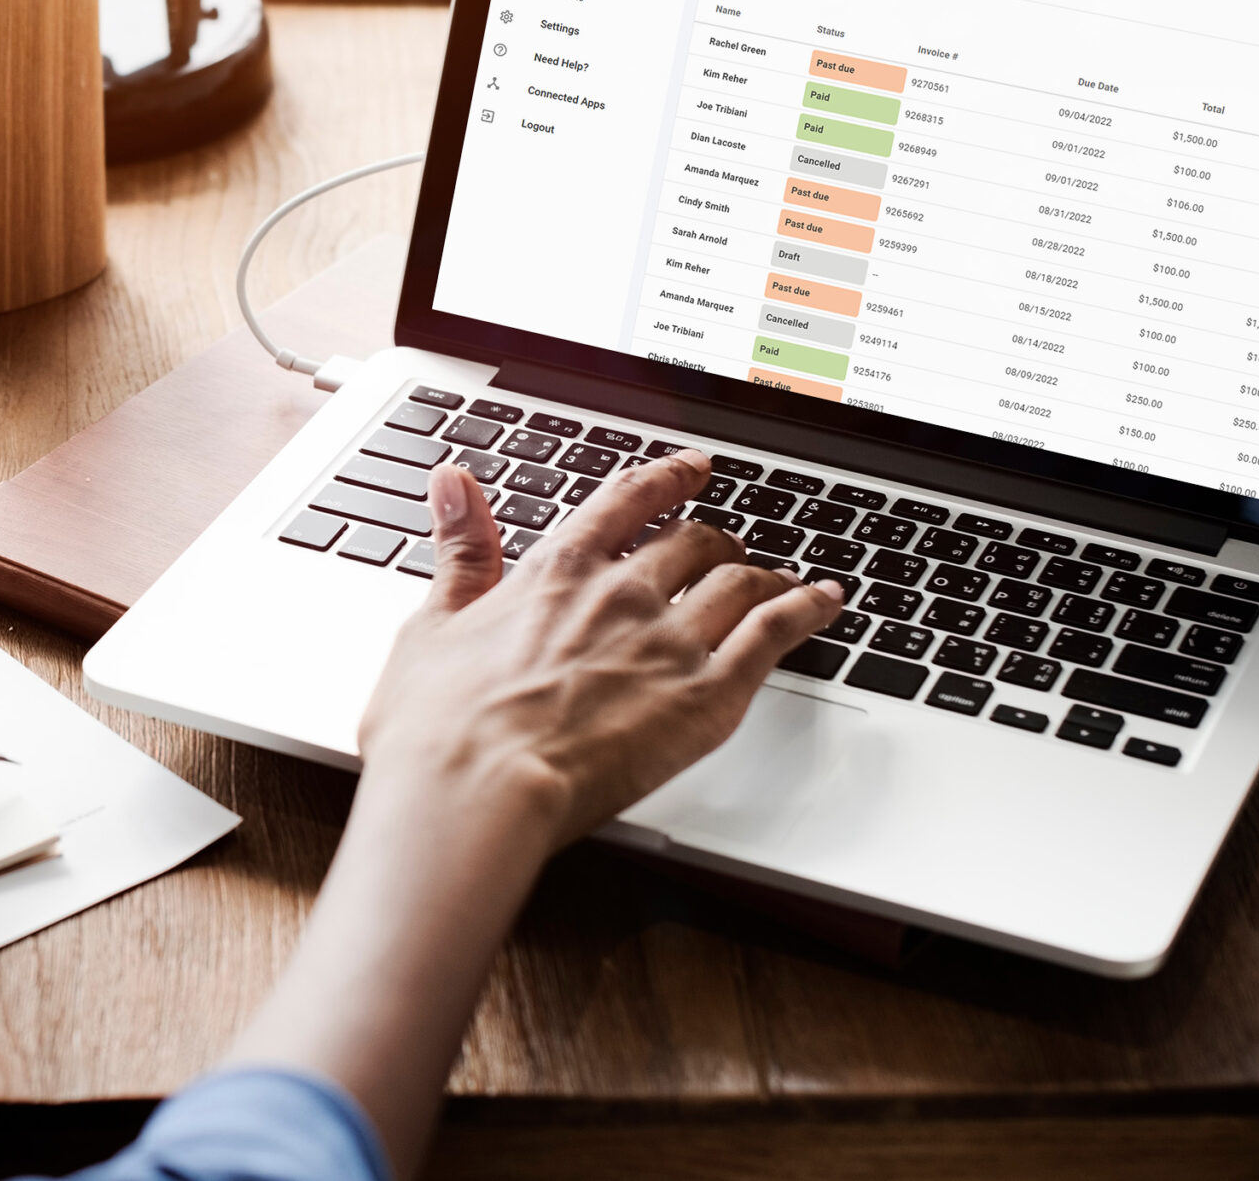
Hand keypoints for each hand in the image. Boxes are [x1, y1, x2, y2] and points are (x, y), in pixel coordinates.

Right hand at [227, 450, 842, 1174]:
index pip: (626, 501)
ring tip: (782, 578)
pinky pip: (775, 633)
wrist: (474, 790)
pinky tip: (825, 603)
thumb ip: (459, 550)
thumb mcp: (432, 623)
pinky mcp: (707, 696)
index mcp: (557, 571)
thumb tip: (454, 484)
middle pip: (691, 541)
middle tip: (727, 546)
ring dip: (765, 573)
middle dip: (714, 538)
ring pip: (741, 580)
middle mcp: (622, 591)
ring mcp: (669, 640)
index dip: (665, 479)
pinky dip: (807, 610)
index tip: (691, 469)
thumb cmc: (441, 728)